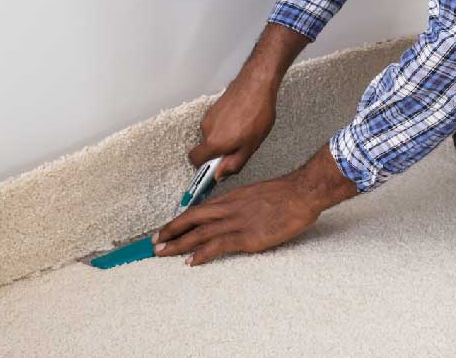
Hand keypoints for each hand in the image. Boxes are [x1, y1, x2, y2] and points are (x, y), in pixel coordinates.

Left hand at [152, 143, 358, 264]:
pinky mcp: (246, 237)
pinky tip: (190, 262)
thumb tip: (234, 214)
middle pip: (191, 220)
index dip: (180, 220)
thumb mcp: (257, 194)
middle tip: (154, 242)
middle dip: (171, 232)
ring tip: (162, 253)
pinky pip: (217, 246)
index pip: (198, 210)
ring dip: (178, 244)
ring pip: (198, 233)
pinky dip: (201, 254)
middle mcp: (228, 209)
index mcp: (231, 198)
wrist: (301, 193)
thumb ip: (242, 204)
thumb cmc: (285, 194)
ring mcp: (236, 223)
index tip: (167, 228)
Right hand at [189, 70, 277, 176]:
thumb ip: (233, 164)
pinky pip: (217, 123)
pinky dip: (226, 126)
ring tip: (244, 130)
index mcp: (214, 142)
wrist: (256, 84)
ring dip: (224, 137)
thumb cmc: (257, 113)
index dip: (203, 167)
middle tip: (239, 147)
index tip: (215, 168)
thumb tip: (219, 176)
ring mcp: (209, 116)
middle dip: (219, 151)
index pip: (195, 160)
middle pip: (206, 148)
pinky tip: (242, 120)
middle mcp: (206, 129)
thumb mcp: (250, 146)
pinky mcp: (214, 107)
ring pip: (213, 135)